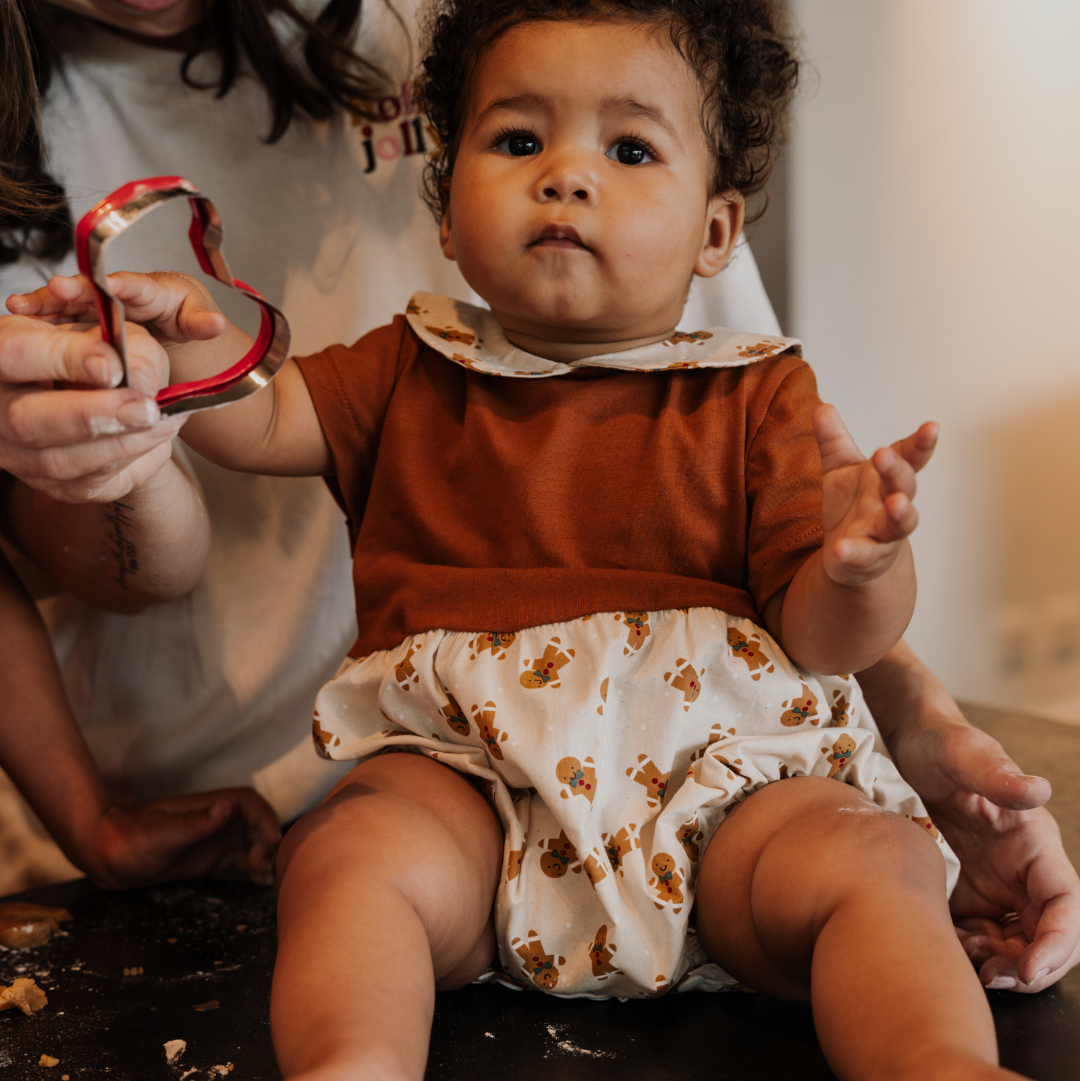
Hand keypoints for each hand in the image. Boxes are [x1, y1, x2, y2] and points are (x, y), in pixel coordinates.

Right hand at [0, 272, 223, 502]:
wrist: (103, 399)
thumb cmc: (98, 358)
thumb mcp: (111, 335)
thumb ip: (126, 347)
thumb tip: (141, 380)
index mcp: (2, 354)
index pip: (18, 355)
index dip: (67, 360)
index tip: (115, 367)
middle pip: (27, 420)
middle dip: (93, 415)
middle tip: (146, 408)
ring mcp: (20, 454)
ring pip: (60, 461)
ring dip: (122, 442)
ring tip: (164, 419)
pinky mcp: (54, 486)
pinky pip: (90, 482)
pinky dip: (132, 459)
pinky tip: (158, 436)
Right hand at [11, 271, 224, 344]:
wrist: (170, 323)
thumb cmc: (185, 316)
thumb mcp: (197, 319)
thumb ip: (201, 322)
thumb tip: (217, 324)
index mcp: (149, 289)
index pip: (134, 286)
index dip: (119, 285)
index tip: (107, 285)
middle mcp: (117, 291)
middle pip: (93, 290)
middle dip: (73, 290)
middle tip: (53, 290)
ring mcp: (96, 304)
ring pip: (68, 301)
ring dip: (45, 303)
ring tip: (19, 306)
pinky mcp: (80, 318)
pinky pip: (57, 316)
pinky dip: (38, 317)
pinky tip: (14, 320)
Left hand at [80, 788, 281, 888]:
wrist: (105, 856)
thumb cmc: (129, 839)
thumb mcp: (161, 834)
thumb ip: (194, 823)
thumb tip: (226, 808)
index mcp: (209, 807)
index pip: (249, 804)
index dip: (266, 818)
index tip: (272, 841)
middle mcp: (217, 821)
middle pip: (256, 824)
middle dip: (266, 842)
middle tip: (260, 866)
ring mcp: (214, 841)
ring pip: (252, 844)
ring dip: (263, 858)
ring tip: (263, 879)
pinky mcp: (210, 860)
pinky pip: (240, 862)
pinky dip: (254, 870)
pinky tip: (258, 883)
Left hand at [813, 403, 936, 586]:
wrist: (852, 557)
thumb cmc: (853, 508)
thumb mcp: (840, 470)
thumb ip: (832, 441)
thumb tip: (821, 408)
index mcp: (885, 478)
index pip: (908, 456)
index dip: (921, 443)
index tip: (932, 427)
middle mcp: (890, 503)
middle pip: (904, 485)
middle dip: (896, 470)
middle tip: (884, 454)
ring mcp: (882, 533)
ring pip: (899, 523)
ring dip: (899, 513)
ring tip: (896, 502)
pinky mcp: (865, 558)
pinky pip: (863, 556)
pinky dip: (853, 553)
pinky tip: (842, 549)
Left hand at [890, 716, 1079, 991]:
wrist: (912, 742)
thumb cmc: (942, 744)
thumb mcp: (964, 754)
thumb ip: (997, 774)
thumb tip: (1038, 790)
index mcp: (1036, 841)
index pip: (1066, 903)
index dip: (1058, 943)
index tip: (1029, 969)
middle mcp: (1026, 867)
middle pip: (1048, 934)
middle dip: (1029, 966)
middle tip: (991, 979)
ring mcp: (1001, 880)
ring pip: (1017, 941)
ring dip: (998, 962)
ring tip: (961, 960)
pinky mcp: (975, 886)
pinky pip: (982, 931)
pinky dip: (967, 945)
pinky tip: (939, 940)